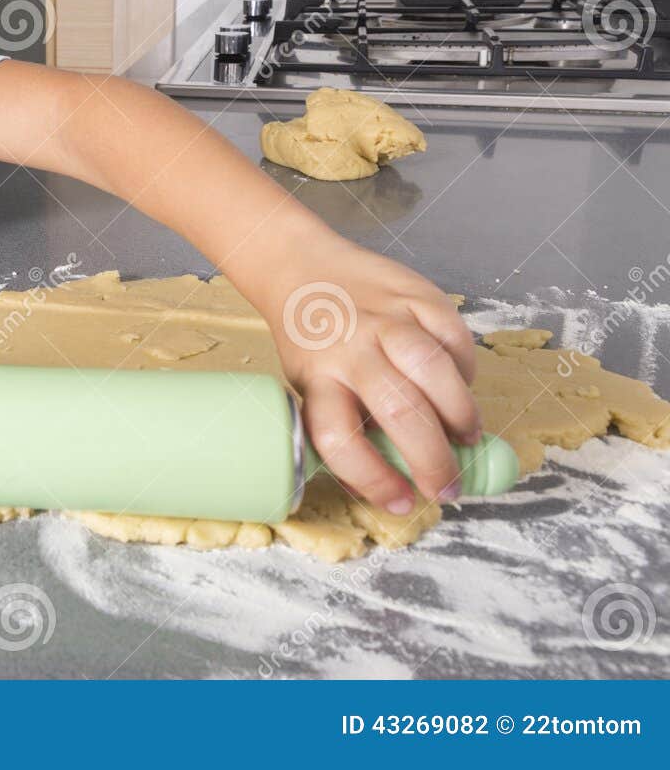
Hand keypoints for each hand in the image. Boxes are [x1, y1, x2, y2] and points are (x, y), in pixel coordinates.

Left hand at [268, 236, 480, 513]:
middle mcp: (351, 348)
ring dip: (460, 415)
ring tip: (466, 438)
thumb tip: (396, 482)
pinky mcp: (417, 294)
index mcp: (316, 377)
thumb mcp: (308, 383)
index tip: (400, 502)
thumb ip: (347, 421)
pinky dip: (466, 369)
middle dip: (433, 459)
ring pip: (434, 371)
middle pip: (399, 411)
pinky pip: (455, 337)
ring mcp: (386, 319)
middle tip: (449, 485)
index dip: (372, 478)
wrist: (302, 267)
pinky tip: (460, 386)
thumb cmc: (311, 340)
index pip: (339, 438)